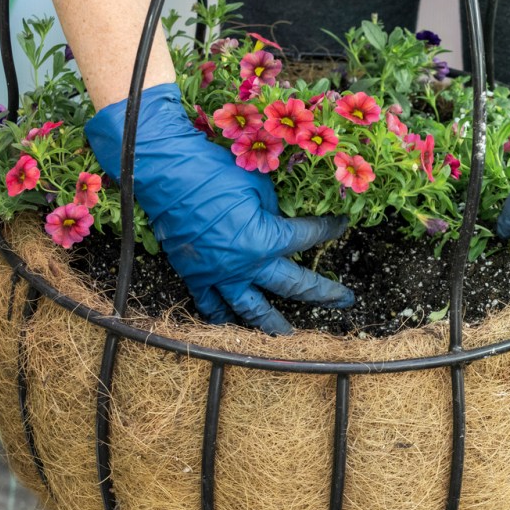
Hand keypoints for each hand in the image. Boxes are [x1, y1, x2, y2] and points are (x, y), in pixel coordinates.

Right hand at [84, 83, 353, 333]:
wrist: (164, 173)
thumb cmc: (212, 173)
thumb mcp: (256, 184)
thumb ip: (273, 208)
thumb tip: (277, 219)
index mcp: (266, 240)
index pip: (308, 237)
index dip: (328, 230)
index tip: (341, 226)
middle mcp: (247, 265)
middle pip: (294, 286)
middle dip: (324, 293)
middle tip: (344, 300)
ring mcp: (220, 275)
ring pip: (252, 310)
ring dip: (274, 325)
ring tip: (290, 336)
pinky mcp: (195, 275)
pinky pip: (210, 305)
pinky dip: (222, 316)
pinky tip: (232, 324)